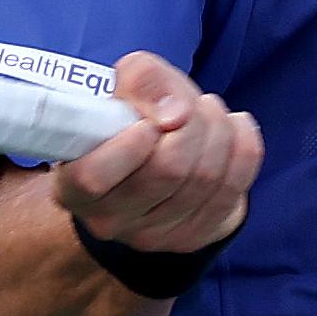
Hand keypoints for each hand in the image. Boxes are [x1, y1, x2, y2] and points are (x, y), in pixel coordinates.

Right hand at [51, 51, 262, 253]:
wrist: (162, 158)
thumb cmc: (133, 119)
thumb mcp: (125, 85)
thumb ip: (141, 79)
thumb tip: (174, 113)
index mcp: (74, 186)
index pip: (93, 176)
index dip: (129, 143)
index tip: (148, 121)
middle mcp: (110, 220)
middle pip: (167, 170)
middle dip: (191, 122)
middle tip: (189, 105)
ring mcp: (154, 235)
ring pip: (206, 177)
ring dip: (216, 129)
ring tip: (207, 111)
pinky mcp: (195, 236)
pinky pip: (234, 186)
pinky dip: (242, 145)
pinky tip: (232, 128)